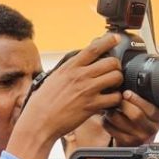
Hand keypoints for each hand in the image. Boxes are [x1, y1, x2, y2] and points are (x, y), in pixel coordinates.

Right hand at [11, 34, 122, 155]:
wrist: (39, 121)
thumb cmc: (43, 102)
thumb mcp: (54, 77)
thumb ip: (69, 69)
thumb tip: (78, 63)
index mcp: (70, 66)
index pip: (93, 48)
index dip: (108, 41)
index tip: (116, 38)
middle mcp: (80, 75)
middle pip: (111, 62)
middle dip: (116, 66)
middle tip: (114, 72)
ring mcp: (87, 90)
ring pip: (116, 77)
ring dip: (119, 82)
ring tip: (114, 87)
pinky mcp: (92, 106)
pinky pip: (114, 98)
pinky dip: (116, 99)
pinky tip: (111, 101)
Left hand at [103, 90, 158, 145]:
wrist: (136, 138)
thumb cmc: (139, 117)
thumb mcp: (147, 106)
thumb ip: (143, 96)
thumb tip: (128, 79)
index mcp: (158, 116)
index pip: (150, 108)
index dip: (136, 99)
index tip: (126, 93)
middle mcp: (152, 128)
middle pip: (136, 114)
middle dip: (123, 104)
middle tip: (117, 99)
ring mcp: (139, 137)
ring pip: (120, 120)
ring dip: (112, 111)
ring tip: (111, 107)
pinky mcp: (127, 143)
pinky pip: (111, 128)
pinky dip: (106, 120)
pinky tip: (108, 118)